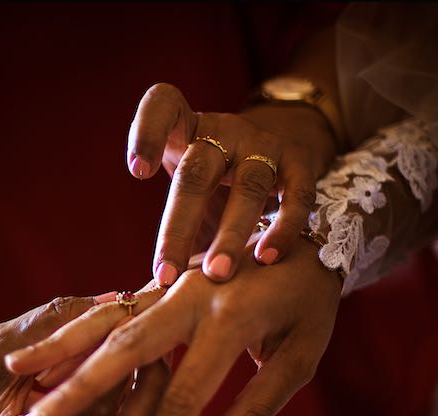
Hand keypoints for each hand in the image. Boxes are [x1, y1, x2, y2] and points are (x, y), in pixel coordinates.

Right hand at [0, 296, 169, 415]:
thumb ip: (53, 321)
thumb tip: (116, 299)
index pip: (79, 415)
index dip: (113, 375)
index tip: (140, 340)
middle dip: (148, 395)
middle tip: (164, 349)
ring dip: (150, 402)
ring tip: (161, 356)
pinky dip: (136, 407)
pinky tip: (147, 372)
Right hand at [5, 240, 341, 415]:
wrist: (307, 225)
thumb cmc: (310, 303)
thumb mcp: (302, 356)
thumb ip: (257, 406)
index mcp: (230, 322)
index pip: (186, 399)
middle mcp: (191, 298)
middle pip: (123, 353)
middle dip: (78, 393)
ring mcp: (171, 284)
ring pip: (106, 321)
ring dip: (62, 351)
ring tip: (20, 377)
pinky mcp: (161, 279)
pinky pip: (111, 308)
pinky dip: (75, 330)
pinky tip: (47, 349)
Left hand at [126, 83, 335, 284]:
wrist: (277, 150)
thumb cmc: (214, 180)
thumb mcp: (186, 182)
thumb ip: (173, 220)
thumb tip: (150, 289)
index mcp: (186, 128)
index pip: (163, 105)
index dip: (148, 133)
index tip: (137, 171)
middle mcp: (224, 131)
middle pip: (197, 172)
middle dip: (180, 226)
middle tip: (166, 274)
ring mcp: (264, 145)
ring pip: (247, 187)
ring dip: (230, 233)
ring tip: (215, 273)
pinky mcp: (299, 163)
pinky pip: (296, 196)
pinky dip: (282, 228)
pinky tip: (266, 258)